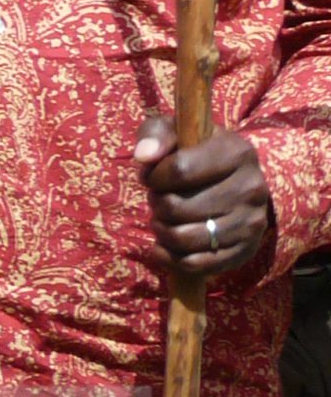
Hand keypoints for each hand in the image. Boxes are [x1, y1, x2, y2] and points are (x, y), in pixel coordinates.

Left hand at [135, 115, 272, 278]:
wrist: (231, 181)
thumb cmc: (193, 152)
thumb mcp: (175, 131)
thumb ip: (155, 135)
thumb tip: (144, 156)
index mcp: (238, 152)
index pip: (179, 169)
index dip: (154, 176)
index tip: (152, 176)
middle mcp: (252, 188)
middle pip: (177, 207)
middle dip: (157, 203)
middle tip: (160, 198)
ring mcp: (252, 223)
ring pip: (183, 238)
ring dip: (161, 229)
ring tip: (163, 218)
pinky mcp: (245, 252)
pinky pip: (194, 264)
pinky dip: (169, 256)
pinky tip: (164, 244)